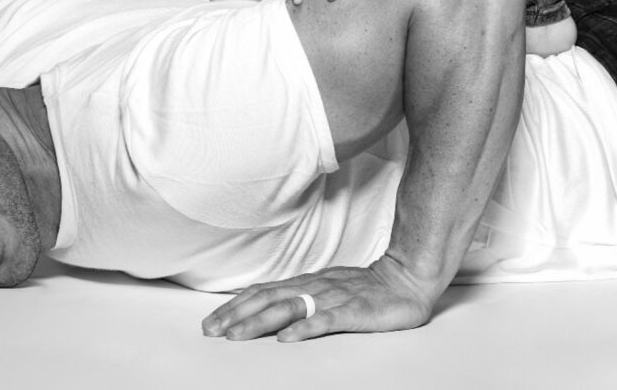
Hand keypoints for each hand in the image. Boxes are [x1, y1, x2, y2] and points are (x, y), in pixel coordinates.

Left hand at [201, 256, 436, 341]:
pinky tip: (287, 338)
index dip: (235, 306)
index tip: (211, 321)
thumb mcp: (324, 288)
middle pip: (268, 299)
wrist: (405, 279)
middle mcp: (314, 287)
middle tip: (212, 330)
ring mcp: (333, 298)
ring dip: (260, 322)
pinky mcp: (354, 311)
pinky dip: (304, 329)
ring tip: (237, 336)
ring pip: (290, 308)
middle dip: (237, 315)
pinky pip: (326, 320)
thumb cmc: (364, 288)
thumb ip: (297, 295)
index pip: (263, 292)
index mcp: (305, 284)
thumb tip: (263, 303)